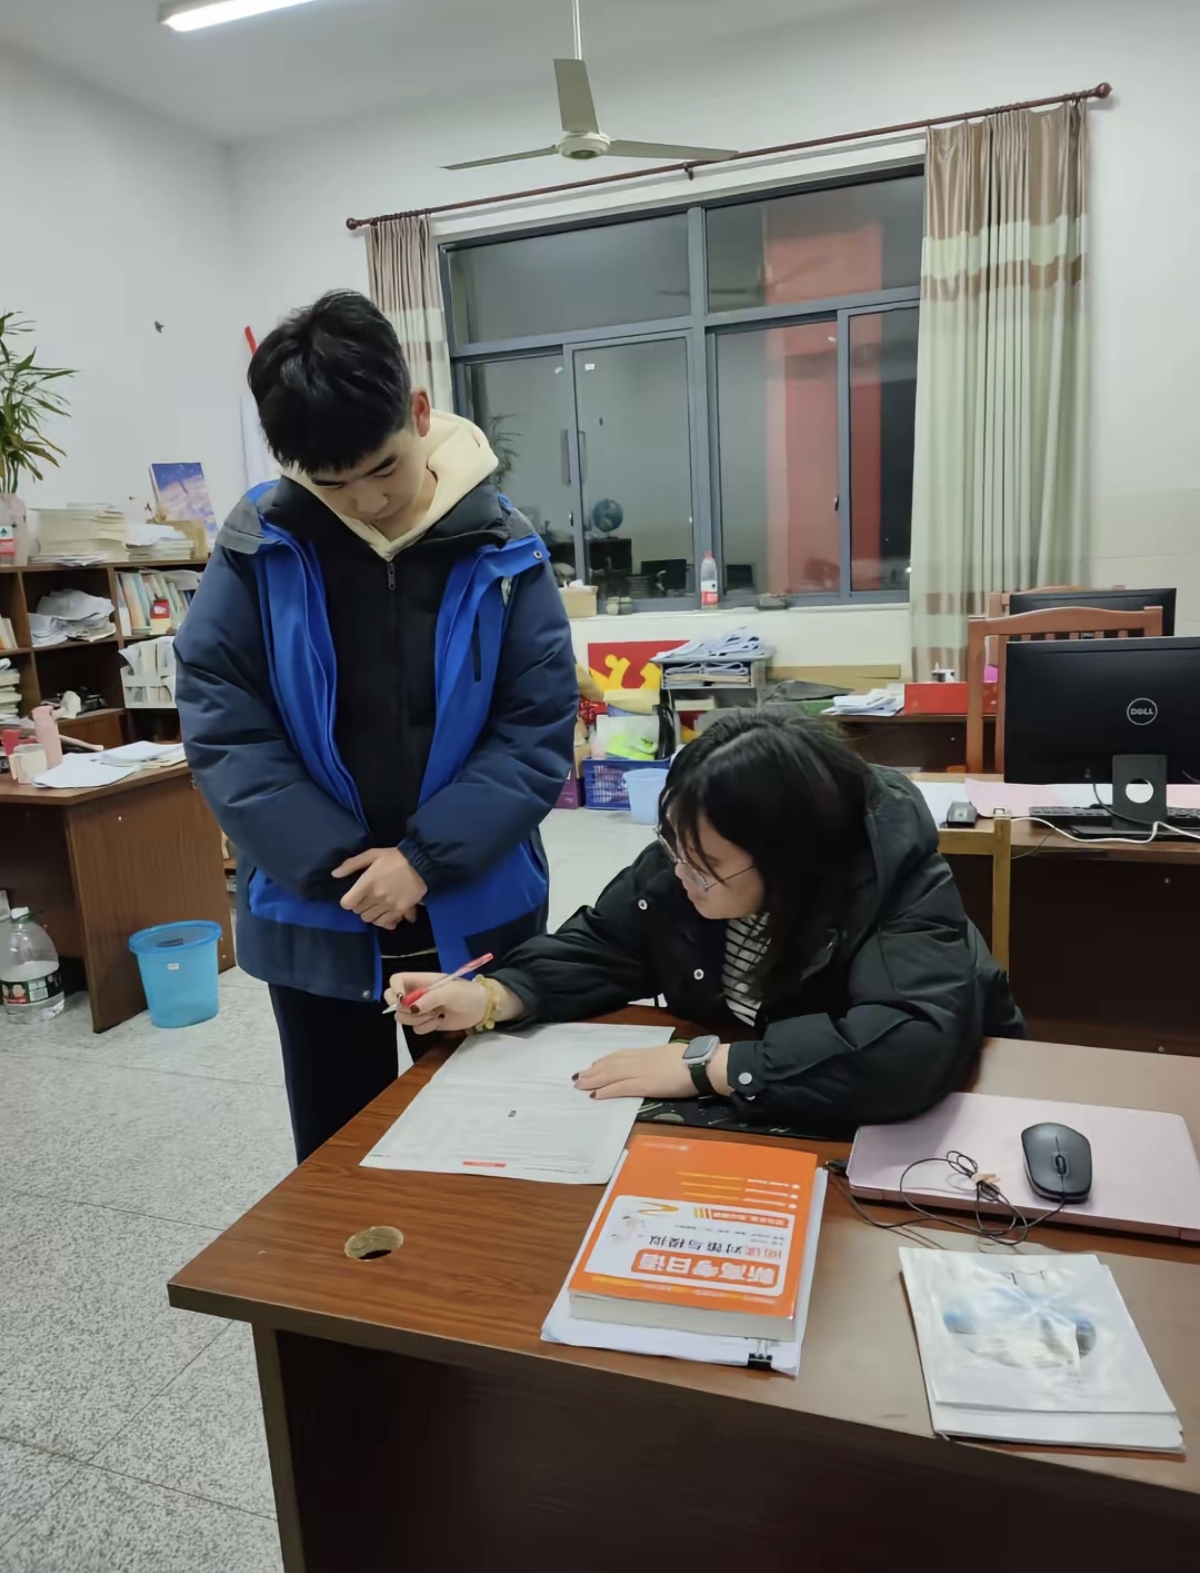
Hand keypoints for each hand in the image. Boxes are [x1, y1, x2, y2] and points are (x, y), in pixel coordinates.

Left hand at [334, 848, 427, 929]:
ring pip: (370, 919)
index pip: (347, 903)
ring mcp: (388, 905)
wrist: (422, 863)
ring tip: (376, 905)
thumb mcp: (372, 854)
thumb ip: (352, 864)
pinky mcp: (400, 910)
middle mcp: (375, 897)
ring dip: (371, 913)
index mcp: (367, 883)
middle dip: (360, 906)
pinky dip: (383, 919)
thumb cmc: (395, 857)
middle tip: (367, 898)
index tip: (353, 896)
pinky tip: (385, 912)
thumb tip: (334, 874)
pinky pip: (385, 923)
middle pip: (358, 912)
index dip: (348, 900)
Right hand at [385, 973, 489, 1034]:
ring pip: (403, 1017)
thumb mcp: (449, 992)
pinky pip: (415, 1028)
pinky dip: (425, 1027)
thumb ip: (429, 998)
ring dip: (416, 1019)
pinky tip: (438, 1021)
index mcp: (421, 981)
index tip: (402, 1000)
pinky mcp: (427, 1022)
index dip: (394, 990)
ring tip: (434, 1015)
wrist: (482, 1008)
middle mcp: (417, 994)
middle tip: (420, 1010)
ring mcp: (421, 1009)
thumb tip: (412, 1007)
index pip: (396, 980)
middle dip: (404, 1009)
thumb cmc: (467, 993)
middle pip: (394, 1001)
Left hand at [574, 1042, 730, 1100]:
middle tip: (578, 1077)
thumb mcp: (671, 1054)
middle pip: (610, 1064)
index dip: (605, 1061)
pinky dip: (606, 1090)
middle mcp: (639, 1060)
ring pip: (610, 1074)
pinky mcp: (643, 1085)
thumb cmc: (693, 1059)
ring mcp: (640, 1072)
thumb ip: (659, 1059)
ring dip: (593, 1079)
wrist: (700, 1063)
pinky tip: (595, 1095)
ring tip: (579, 1084)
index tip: (594, 1065)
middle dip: (593, 1071)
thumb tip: (657, 1063)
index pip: (621, 1056)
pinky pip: (620, 1087)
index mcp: (647, 1053)